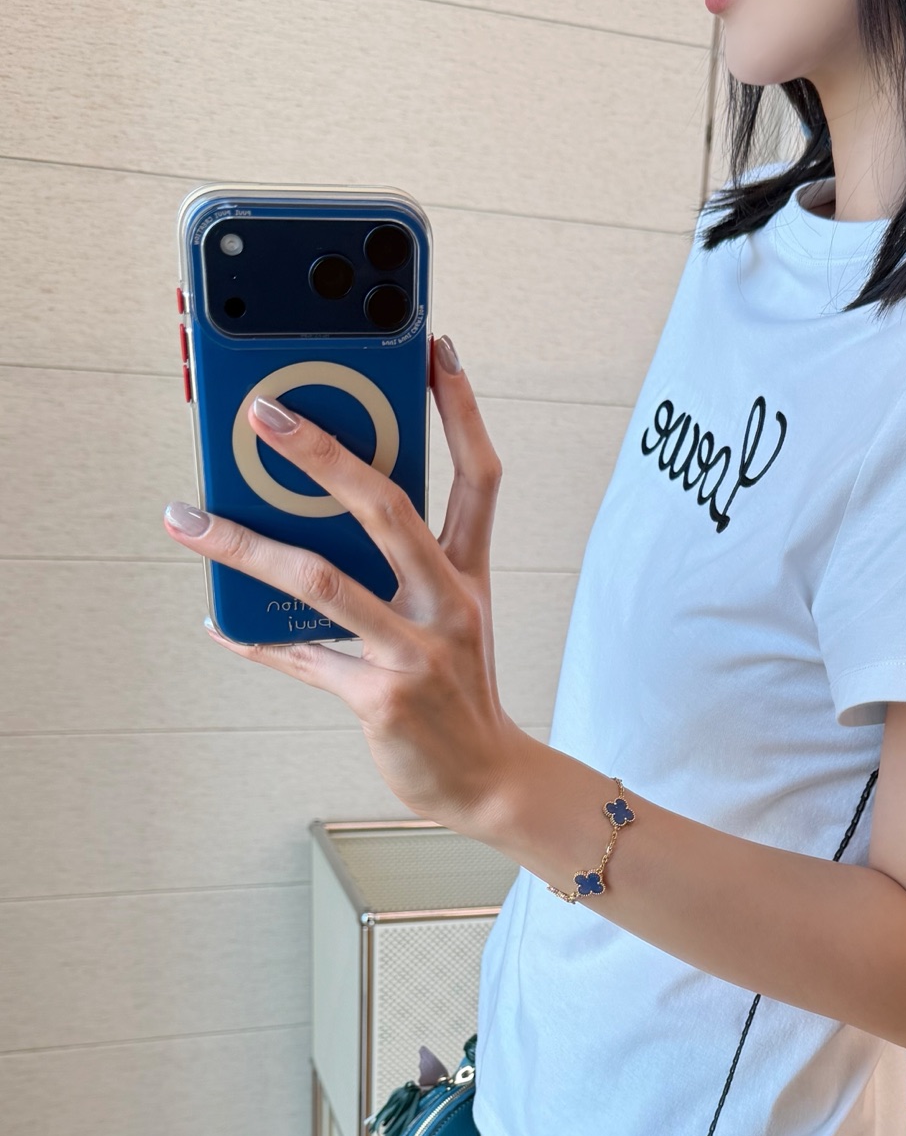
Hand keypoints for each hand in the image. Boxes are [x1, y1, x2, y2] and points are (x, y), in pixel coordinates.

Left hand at [163, 336, 522, 828]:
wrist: (487, 782)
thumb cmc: (459, 692)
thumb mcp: (451, 619)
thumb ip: (403, 568)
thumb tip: (317, 516)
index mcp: (469, 575)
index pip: (479, 477)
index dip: (461, 412)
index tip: (436, 353)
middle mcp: (449, 604)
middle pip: (388, 508)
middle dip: (323, 454)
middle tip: (263, 415)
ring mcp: (417, 652)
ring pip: (322, 581)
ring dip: (244, 545)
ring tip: (187, 518)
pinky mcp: (381, 697)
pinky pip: (301, 657)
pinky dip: (253, 637)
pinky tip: (220, 619)